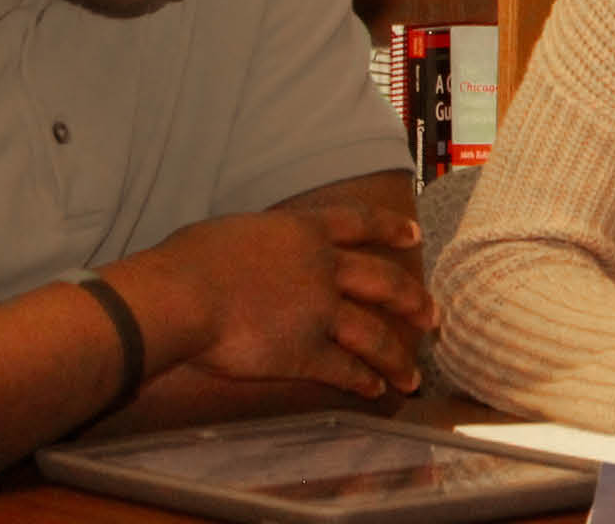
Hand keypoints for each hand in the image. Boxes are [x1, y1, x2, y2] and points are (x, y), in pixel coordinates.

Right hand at [117, 202, 433, 397]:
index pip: (360, 223)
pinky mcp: (305, 352)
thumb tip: (251, 249)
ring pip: (375, 335)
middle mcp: (324, 269)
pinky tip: (375, 390)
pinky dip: (363, 381)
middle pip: (385, 283)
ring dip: (398, 358)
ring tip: (414, 376)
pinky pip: (344, 369)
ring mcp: (320, 312)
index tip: (414, 235)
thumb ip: (259, 241)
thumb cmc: (187, 261)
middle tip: (433, 316)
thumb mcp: (233, 232)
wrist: (180, 296)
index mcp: (304, 232)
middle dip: (414, 301)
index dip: (391, 229)